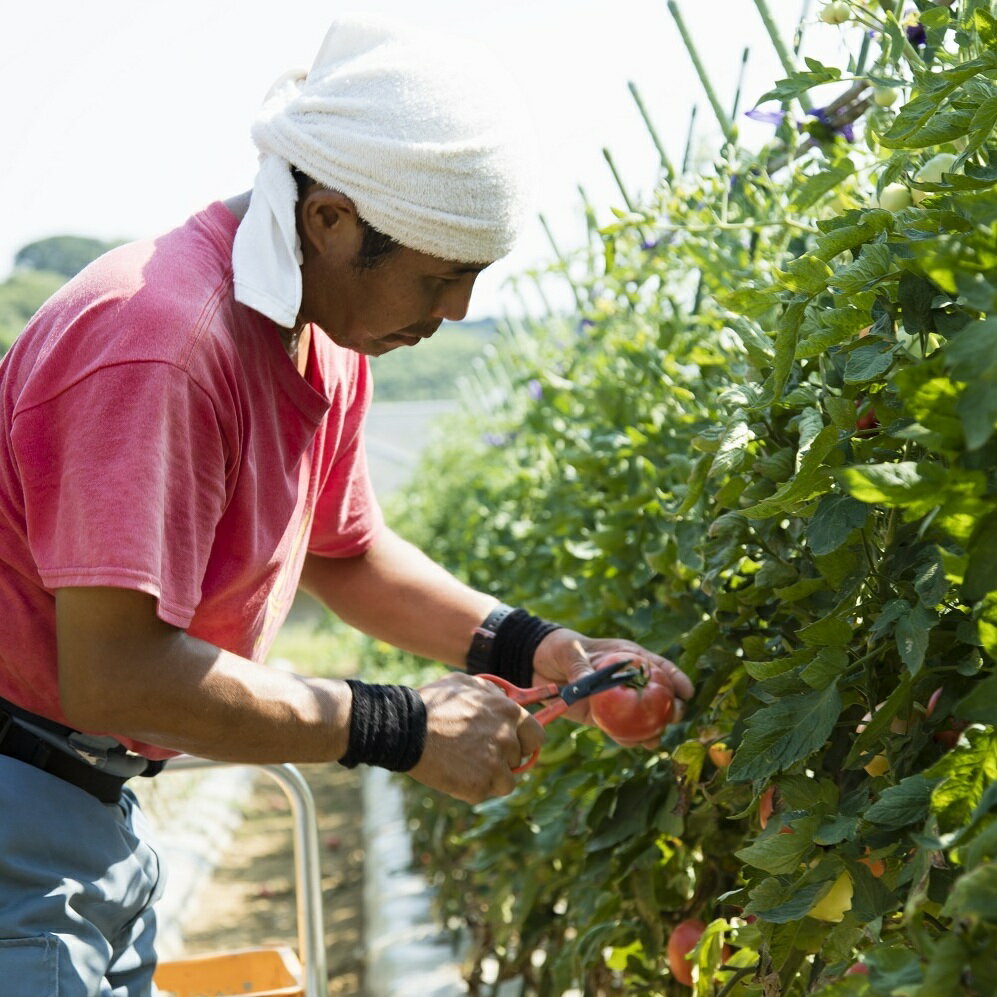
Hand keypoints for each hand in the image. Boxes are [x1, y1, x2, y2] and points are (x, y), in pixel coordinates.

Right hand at [409, 672, 544, 803]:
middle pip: (518, 760)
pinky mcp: (480, 786)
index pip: (536, 735)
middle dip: (503, 760)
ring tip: (464, 765)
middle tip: (480, 755)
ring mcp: (495, 764)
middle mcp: (507, 738)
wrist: (406, 729)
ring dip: (489, 777)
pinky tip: (453, 774)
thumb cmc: (433, 703)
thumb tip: (504, 699)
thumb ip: (491, 692)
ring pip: (506, 782)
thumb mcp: (465, 684)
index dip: (525, 742)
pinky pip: (484, 793)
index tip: (515, 746)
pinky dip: (471, 789)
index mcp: (508, 712)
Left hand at [532, 629, 692, 748]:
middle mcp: (626, 681)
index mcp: (627, 657)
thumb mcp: (570, 651)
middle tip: (673, 717)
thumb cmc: (558, 647)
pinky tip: (635, 744)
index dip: (676, 679)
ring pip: (641, 718)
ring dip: (651, 729)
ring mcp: (614, 701)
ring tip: (655, 739)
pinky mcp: (599, 717)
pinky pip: (618, 730)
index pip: (658, 667)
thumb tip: (586, 685)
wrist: (535, 663)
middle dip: (669, 708)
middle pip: (656, 695)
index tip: (687, 692)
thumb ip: (580, 667)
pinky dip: (627, 738)